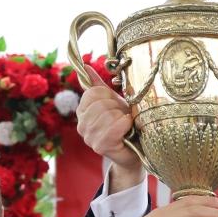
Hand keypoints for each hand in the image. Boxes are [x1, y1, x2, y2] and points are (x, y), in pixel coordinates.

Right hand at [76, 64, 143, 187]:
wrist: (136, 149)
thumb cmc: (125, 124)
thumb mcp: (113, 102)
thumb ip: (98, 86)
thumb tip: (85, 67)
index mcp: (82, 111)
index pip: (93, 93)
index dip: (109, 96)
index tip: (117, 105)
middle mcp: (81, 124)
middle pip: (101, 104)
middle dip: (118, 108)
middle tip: (124, 117)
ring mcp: (89, 137)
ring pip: (107, 116)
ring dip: (123, 118)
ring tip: (126, 124)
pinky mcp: (100, 146)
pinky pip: (113, 129)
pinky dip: (124, 126)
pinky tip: (128, 129)